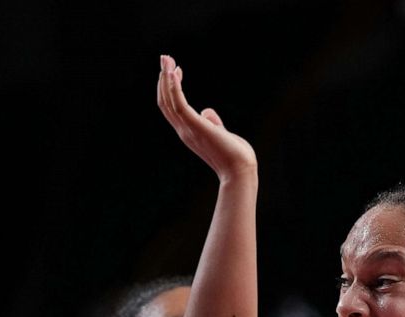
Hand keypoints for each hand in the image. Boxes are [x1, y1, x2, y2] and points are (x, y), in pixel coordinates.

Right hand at [157, 55, 256, 182]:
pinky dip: (175, 88)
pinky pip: (179, 104)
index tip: (176, 70)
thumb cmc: (235, 156)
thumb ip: (213, 123)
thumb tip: (207, 112)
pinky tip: (175, 72)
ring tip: (166, 58)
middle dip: (163, 78)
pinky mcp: (196, 126)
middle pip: (165, 102)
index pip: (173, 107)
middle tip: (165, 58)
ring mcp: (188, 129)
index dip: (170, 88)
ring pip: (169, 100)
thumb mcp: (222, 134)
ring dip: (166, 78)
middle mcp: (184, 130)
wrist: (241, 171)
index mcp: (189, 131)